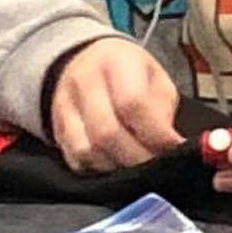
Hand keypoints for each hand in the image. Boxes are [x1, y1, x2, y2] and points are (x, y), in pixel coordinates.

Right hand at [49, 39, 183, 171]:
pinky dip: (99, 171)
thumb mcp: (154, 77)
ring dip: (117, 167)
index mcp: (115, 62)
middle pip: (106, 132)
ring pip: (87, 151)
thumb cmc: (128, 72)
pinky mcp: (56, 129)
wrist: (84, 61)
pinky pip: (75, 161)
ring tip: (139, 168)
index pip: (132, 103)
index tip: (175, 148)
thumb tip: (170, 146)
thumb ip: (162, 109)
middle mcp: (84, 82)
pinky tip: (117, 166)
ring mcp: (64, 107)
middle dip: (138, 157)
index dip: (156, 133)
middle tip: (159, 167)